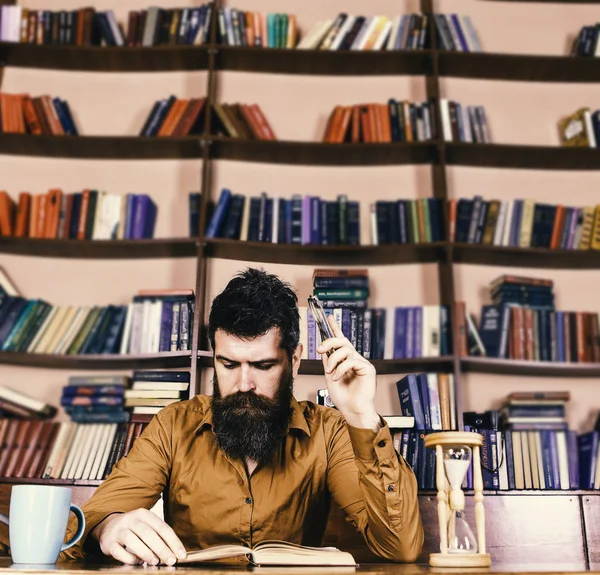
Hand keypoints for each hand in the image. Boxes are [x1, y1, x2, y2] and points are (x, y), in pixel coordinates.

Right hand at [93, 508, 186, 565]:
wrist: (108, 526)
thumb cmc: (134, 529)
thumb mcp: (147, 526)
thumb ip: (158, 537)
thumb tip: (174, 553)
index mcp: (144, 514)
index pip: (162, 527)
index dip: (173, 542)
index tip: (181, 555)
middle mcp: (131, 519)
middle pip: (149, 534)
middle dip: (162, 549)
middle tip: (171, 561)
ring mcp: (119, 530)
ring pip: (133, 541)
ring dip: (146, 553)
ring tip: (155, 562)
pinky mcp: (109, 542)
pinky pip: (119, 552)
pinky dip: (130, 559)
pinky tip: (138, 562)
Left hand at [316, 314, 379, 430]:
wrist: (352, 410)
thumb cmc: (343, 397)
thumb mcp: (330, 376)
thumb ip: (328, 362)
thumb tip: (324, 350)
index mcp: (346, 360)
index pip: (341, 340)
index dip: (336, 328)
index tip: (330, 317)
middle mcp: (355, 359)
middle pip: (342, 341)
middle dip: (329, 342)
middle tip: (320, 350)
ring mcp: (362, 363)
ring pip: (345, 350)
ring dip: (334, 360)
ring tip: (330, 373)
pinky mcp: (368, 368)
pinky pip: (351, 361)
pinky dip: (341, 369)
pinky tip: (337, 377)